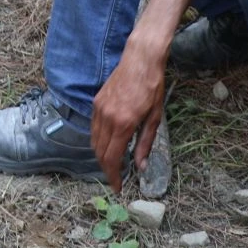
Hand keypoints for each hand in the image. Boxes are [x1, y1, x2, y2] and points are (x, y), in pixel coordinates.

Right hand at [91, 41, 166, 191]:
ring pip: (94, 140)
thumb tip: (140, 166)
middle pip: (99, 151)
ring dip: (101, 155)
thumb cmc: (152, 87)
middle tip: (116, 179)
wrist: (140, 60)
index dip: (113, 175)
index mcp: (123, 123)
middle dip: (106, 168)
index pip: (112, 157)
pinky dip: (98, 140)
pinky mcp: (96, 102)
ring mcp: (99, 108)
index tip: (117, 187)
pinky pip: (93, 127)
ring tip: (112, 164)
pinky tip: (108, 144)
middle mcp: (107, 117)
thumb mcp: (154, 117)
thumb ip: (145, 143)